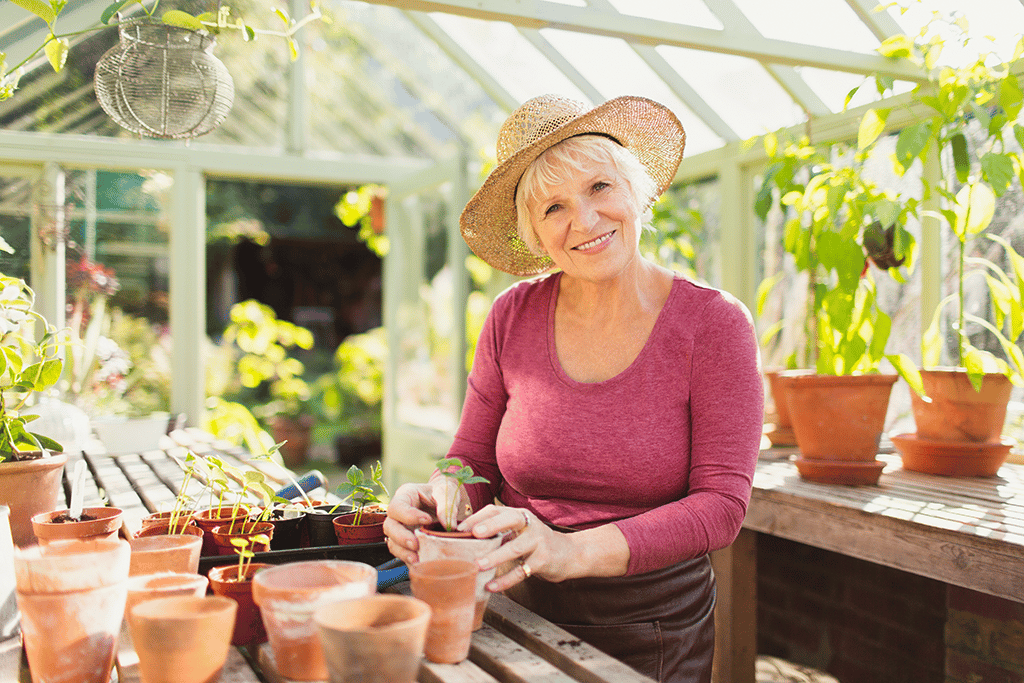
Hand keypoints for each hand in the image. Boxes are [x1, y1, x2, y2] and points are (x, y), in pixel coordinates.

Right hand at [382, 478, 469, 563]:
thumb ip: (447, 505)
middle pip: (389, 526)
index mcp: (405, 495)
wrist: (450, 502)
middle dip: (401, 537)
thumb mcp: (447, 491)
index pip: (397, 506)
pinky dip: (409, 559)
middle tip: (415, 544)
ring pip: (392, 542)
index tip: (427, 520)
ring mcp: (402, 529)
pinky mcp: (407, 543)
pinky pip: (403, 553)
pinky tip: (420, 563)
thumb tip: (449, 524)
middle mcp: (399, 513)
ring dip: (403, 552)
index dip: (408, 515)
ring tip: (417, 559)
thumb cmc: (445, 491)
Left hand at [459, 505, 573, 591]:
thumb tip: (466, 537)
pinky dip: (505, 580)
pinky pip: (521, 571)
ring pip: (515, 548)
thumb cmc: (536, 542)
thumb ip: (500, 531)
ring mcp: (538, 542)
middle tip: (474, 534)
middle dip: (491, 526)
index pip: (497, 510)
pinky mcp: (543, 560)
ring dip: (495, 557)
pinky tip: (491, 585)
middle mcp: (531, 525)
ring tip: (478, 565)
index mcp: (520, 515)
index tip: (461, 528)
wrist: (569, 553)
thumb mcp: (520, 531)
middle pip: (510, 520)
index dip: (478, 517)